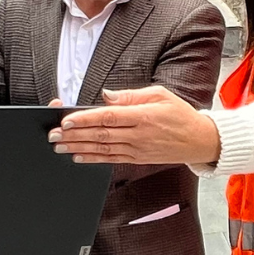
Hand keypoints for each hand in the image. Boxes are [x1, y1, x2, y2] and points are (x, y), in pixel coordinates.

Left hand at [49, 85, 220, 165]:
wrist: (200, 140)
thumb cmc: (180, 114)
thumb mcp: (160, 94)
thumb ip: (132, 95)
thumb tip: (107, 95)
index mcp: (143, 116)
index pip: (108, 117)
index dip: (85, 119)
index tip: (67, 120)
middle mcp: (139, 135)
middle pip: (100, 135)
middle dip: (74, 135)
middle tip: (53, 134)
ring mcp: (137, 150)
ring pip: (102, 149)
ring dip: (78, 148)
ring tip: (59, 146)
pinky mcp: (137, 159)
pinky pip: (111, 159)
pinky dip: (93, 159)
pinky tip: (78, 157)